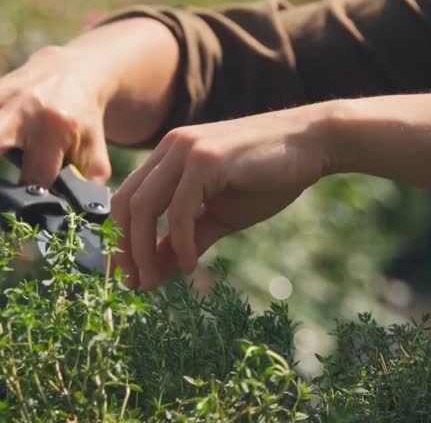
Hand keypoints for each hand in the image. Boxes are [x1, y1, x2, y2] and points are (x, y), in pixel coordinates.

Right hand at [0, 46, 114, 217]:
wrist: (74, 72)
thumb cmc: (83, 123)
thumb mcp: (95, 153)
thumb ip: (86, 188)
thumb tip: (72, 223)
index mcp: (58, 126)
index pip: (35, 173)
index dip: (25, 202)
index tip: (18, 221)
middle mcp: (26, 108)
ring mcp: (0, 98)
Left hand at [110, 107, 329, 289]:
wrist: (311, 144)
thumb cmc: (268, 177)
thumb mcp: (220, 215)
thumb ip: (188, 238)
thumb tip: (157, 271)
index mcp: (168, 156)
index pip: (126, 199)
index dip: (120, 240)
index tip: (126, 275)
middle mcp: (170, 148)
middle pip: (126, 205)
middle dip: (125, 250)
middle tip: (134, 285)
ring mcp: (186, 150)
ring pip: (144, 208)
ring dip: (144, 252)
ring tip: (153, 283)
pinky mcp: (206, 159)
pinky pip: (179, 211)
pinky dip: (180, 244)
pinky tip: (190, 266)